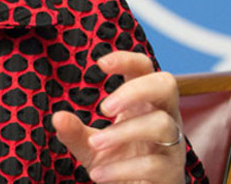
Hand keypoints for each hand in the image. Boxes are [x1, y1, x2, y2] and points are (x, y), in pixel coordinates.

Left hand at [53, 51, 184, 183]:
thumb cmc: (117, 163)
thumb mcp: (90, 145)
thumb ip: (74, 131)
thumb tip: (58, 117)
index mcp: (143, 104)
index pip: (144, 69)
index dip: (127, 59)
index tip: (99, 63)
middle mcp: (164, 118)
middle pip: (165, 85)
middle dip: (135, 91)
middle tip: (103, 107)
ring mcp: (172, 145)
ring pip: (160, 125)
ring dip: (122, 133)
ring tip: (95, 143)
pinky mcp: (172, 173)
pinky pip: (153, 165)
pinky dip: (121, 169)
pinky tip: (99, 174)